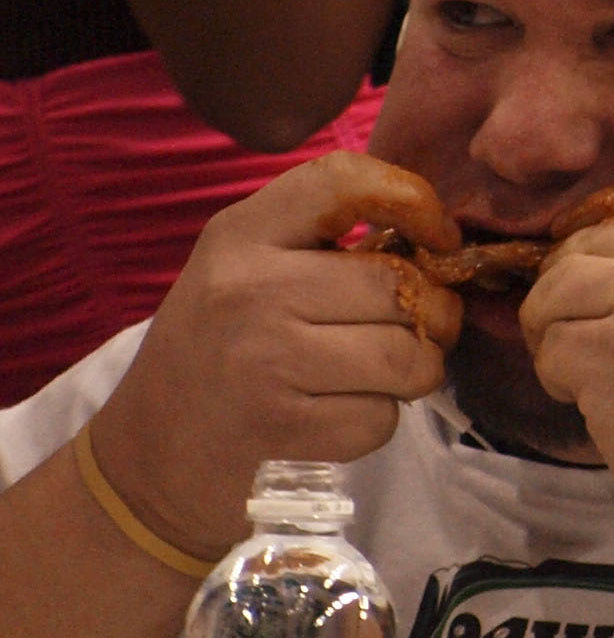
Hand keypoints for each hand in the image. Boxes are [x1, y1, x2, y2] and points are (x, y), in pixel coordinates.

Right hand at [85, 153, 452, 555]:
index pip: (343, 181)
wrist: (148, 456)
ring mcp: (262, 361)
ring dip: (415, 372)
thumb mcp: (250, 270)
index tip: (438, 238)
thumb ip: (328, 242)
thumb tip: (442, 243)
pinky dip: (376, 422)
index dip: (414, 200)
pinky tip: (338, 414)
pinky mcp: (278, 428)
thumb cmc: (220, 349)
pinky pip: (379, 418)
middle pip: (399, 285)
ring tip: (384, 374)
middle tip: (418, 329)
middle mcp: (248, 290)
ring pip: (406, 356)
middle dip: (434, 314)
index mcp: (240, 236)